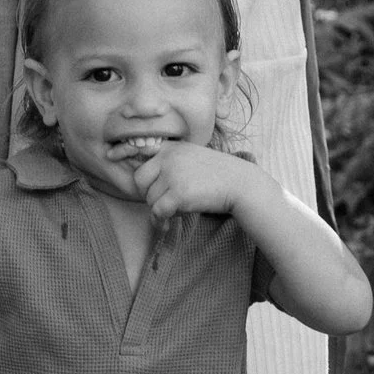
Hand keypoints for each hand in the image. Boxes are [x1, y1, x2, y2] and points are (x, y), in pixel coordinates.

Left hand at [132, 141, 248, 227]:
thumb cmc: (217, 174)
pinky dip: (159, 221)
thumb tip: (143, 182)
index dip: (138, 172)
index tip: (132, 173)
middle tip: (163, 203)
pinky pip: (157, 211)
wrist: (240, 184)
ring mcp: (173, 175)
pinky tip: (166, 226)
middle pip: (140, 180)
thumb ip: (169, 163)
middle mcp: (168, 157)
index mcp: (170, 148)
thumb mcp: (190, 157)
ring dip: (160, 209)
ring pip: (150, 199)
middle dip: (149, 195)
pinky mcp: (178, 194)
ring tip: (177, 210)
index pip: (141, 158)